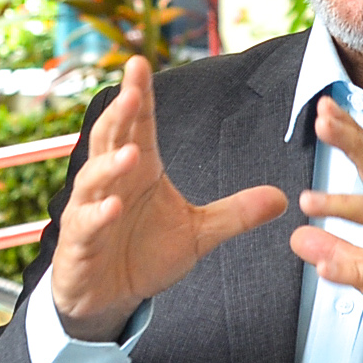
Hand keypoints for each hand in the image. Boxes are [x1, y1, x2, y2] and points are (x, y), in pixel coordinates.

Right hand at [51, 57, 288, 340]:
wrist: (109, 298)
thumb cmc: (145, 254)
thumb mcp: (198, 233)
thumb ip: (235, 214)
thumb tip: (281, 198)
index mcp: (139, 171)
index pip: (138, 126)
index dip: (139, 96)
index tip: (140, 63)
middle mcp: (111, 184)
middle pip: (110, 140)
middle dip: (119, 116)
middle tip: (132, 92)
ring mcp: (90, 212)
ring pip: (95, 180)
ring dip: (110, 166)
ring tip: (131, 155)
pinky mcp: (80, 244)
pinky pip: (86, 225)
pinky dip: (98, 215)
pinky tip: (112, 207)